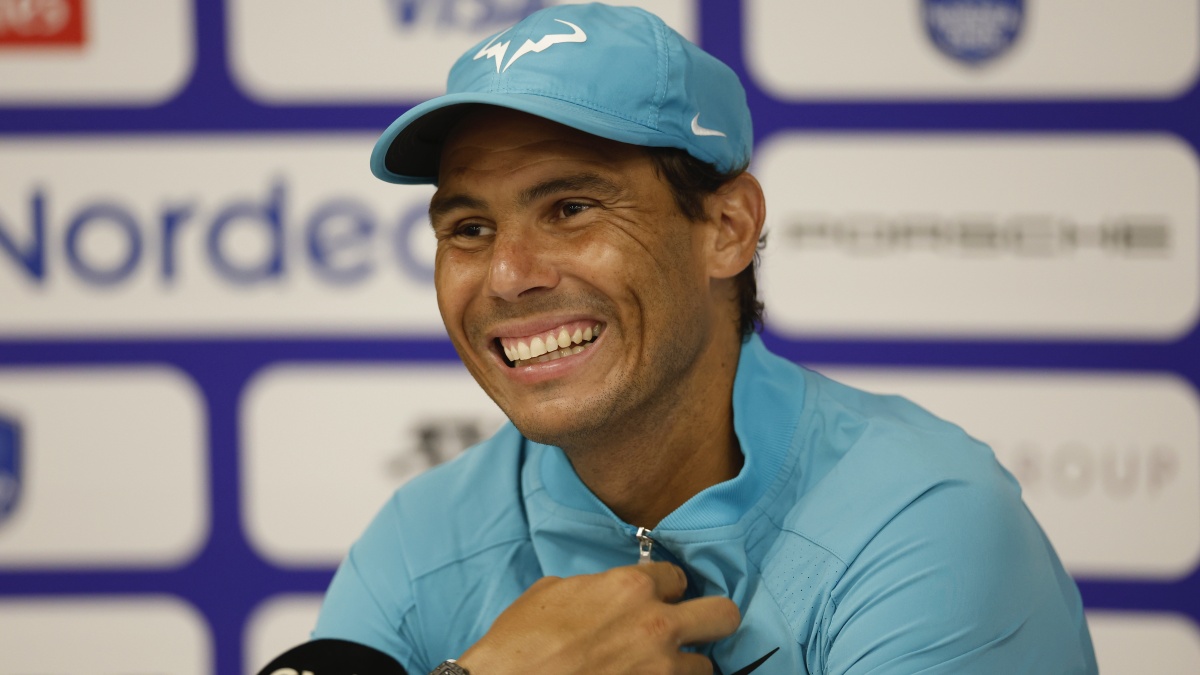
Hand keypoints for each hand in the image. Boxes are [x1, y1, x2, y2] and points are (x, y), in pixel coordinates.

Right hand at [456, 562, 739, 674]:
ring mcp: (659, 671)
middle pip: (723, 615)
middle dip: (710, 621)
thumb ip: (595, 588)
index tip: (659, 601)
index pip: (678, 577)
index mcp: (630, 587)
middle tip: (691, 630)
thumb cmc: (518, 644)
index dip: (667, 590)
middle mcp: (656, 626)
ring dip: (684, 666)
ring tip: (656, 669)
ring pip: (706, 666)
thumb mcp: (552, 592)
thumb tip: (606, 594)